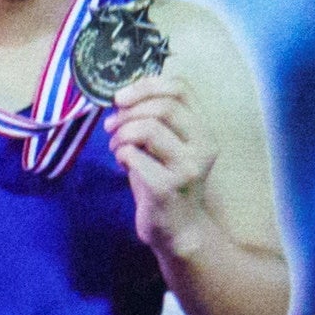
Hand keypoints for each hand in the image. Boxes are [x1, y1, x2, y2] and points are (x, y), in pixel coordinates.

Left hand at [110, 72, 221, 245]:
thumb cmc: (165, 182)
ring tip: (116, 146)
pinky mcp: (167, 187)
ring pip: (147, 128)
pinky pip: (133, 156)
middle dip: (128, 112)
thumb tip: (123, 96)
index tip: (121, 96)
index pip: (181, 89)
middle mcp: (203, 146)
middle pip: (163, 107)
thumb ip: (154, 121)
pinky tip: (122, 164)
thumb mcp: (166, 145)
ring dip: (121, 134)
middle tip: (111, 125)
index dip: (147, 86)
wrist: (177, 229)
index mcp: (204, 130)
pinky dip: (120, 154)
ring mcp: (187, 167)